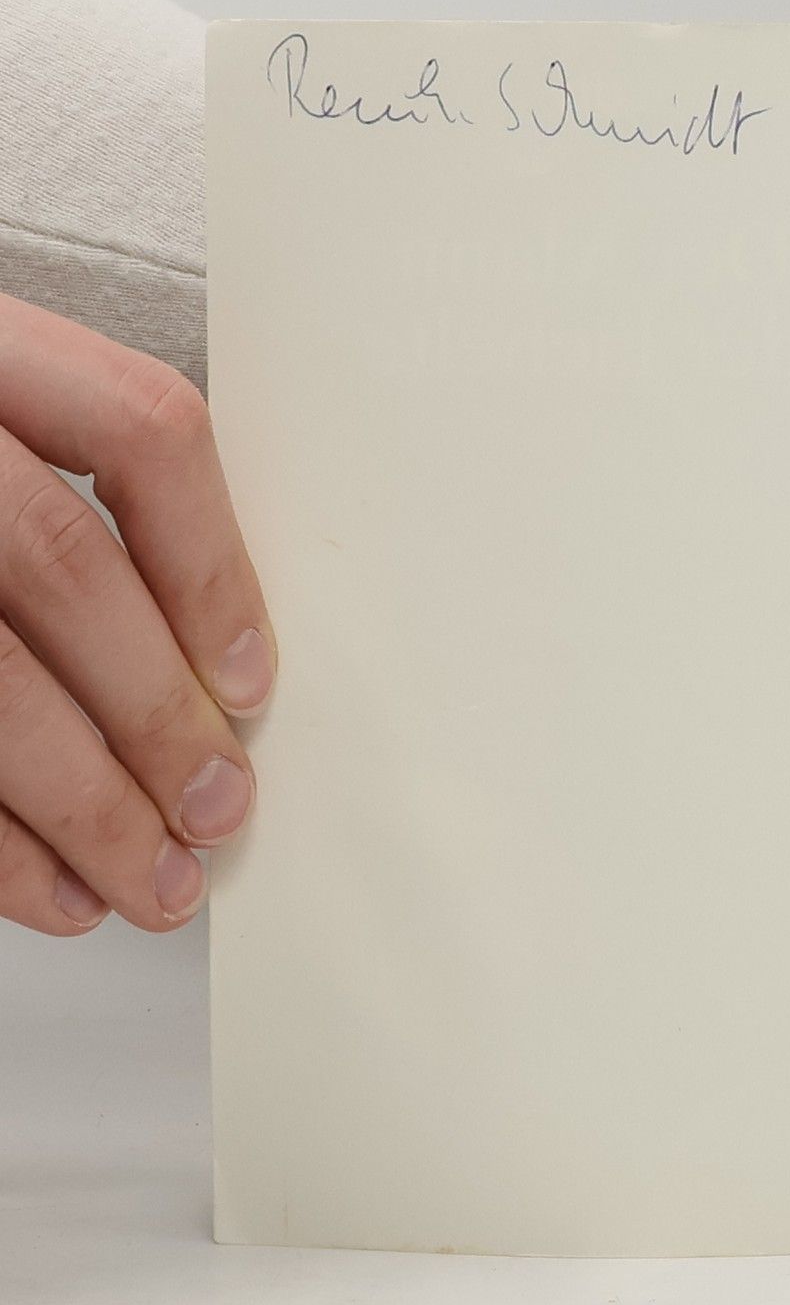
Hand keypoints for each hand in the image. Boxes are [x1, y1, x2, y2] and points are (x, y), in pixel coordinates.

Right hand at [0, 292, 272, 932]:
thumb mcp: (6, 417)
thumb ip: (84, 500)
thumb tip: (219, 668)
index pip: (139, 428)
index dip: (211, 565)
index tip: (250, 683)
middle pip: (58, 566)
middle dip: (153, 713)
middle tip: (217, 808)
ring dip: (81, 804)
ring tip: (154, 882)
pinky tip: (50, 887)